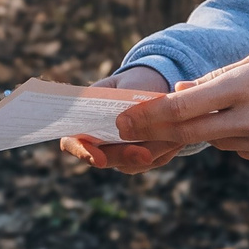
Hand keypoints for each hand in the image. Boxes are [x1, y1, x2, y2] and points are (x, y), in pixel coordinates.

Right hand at [61, 65, 176, 172]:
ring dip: (152, 152)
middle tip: (144, 155)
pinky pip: (153, 161)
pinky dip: (165, 151)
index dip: (82, 152)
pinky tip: (176, 140)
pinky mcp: (141, 159)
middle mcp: (98, 143)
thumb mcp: (123, 85)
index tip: (98, 158)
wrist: (153, 85)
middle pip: (105, 160)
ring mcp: (119, 154)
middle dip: (125, 157)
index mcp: (84, 122)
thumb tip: (119, 123)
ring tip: (171, 138)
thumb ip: (117, 101)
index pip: (72, 143)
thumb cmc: (132, 83)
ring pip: (132, 164)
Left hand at [114, 44, 248, 172]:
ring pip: (218, 141)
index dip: (148, 115)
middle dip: (154, 130)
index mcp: (247, 86)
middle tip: (127, 129)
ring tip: (237, 107)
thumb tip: (178, 92)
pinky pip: (243, 151)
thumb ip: (217, 80)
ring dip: (210, 128)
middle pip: (189, 132)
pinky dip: (241, 138)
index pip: (184, 106)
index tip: (122, 118)